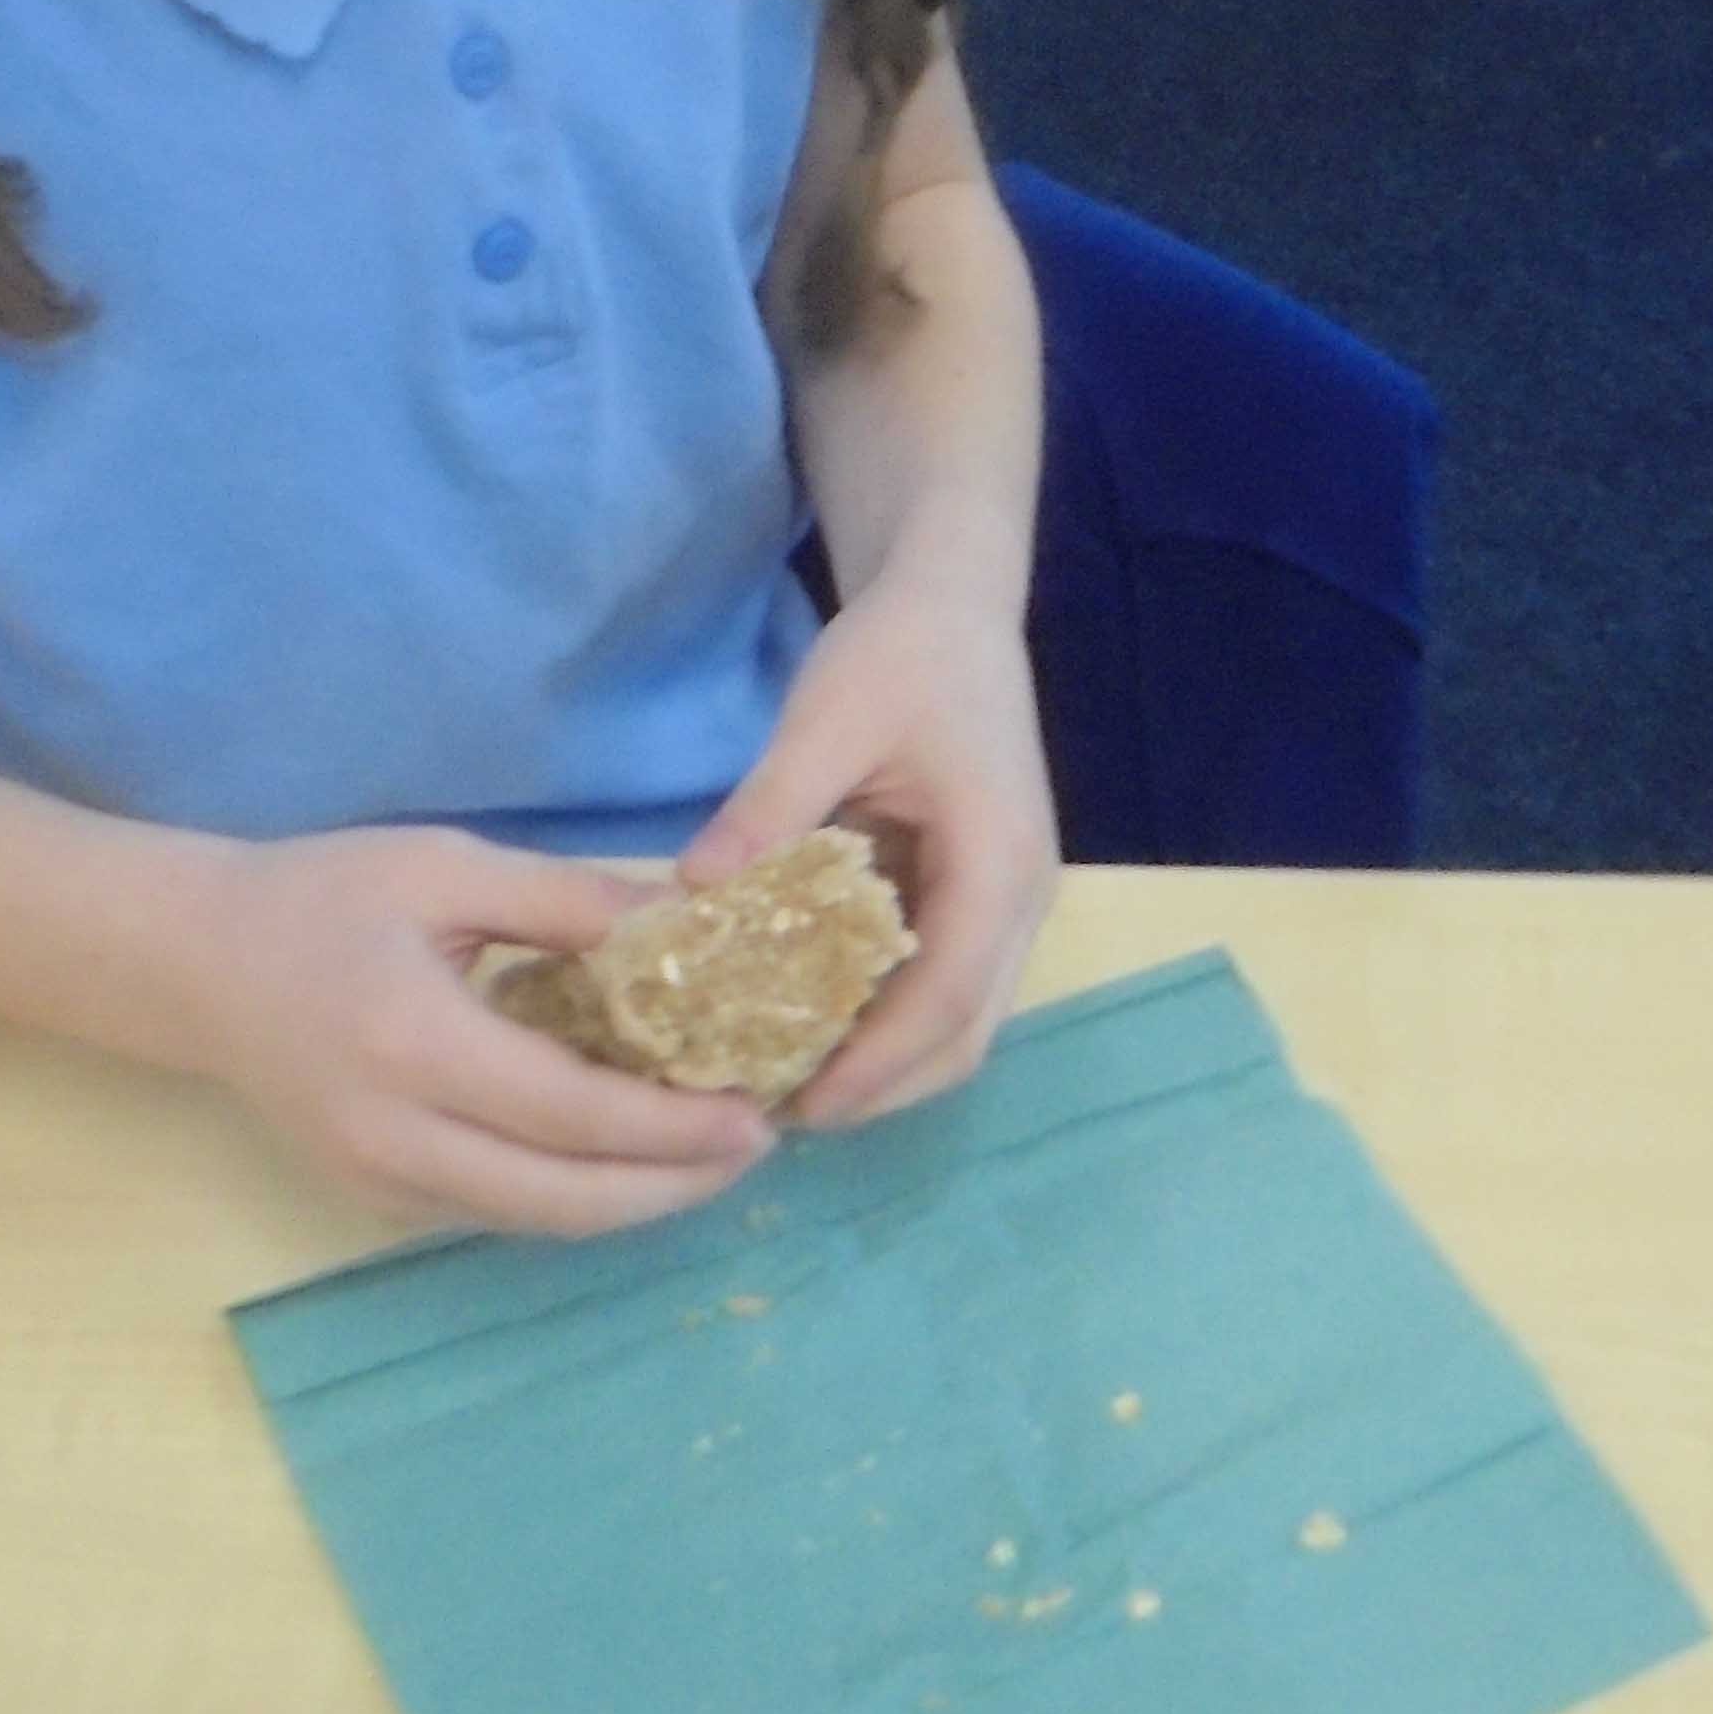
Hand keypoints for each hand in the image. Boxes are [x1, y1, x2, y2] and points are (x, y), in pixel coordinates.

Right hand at [172, 825, 772, 1236]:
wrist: (195, 965)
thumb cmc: (321, 895)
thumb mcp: (446, 865)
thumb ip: (566, 899)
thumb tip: (685, 926)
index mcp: (417, 1045)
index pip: (572, 1115)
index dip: (673, 1129)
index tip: (753, 1114)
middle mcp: (396, 1137)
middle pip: (565, 1199)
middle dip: (672, 1186)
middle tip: (752, 1148)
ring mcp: (380, 1182)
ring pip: (534, 1221)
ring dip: (630, 1202)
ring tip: (706, 1157)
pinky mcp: (374, 1200)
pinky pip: (493, 1214)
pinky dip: (569, 1196)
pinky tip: (622, 1156)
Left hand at [682, 557, 1056, 1128]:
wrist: (954, 604)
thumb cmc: (901, 651)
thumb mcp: (828, 715)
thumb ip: (770, 803)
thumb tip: (691, 890)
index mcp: (998, 858)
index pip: (949, 995)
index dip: (880, 1064)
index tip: (802, 1104)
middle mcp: (1021, 897)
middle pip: (968, 1033)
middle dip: (883, 1085)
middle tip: (779, 1109)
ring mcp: (1007, 900)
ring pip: (962, 1019)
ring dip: (888, 1062)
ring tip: (788, 1078)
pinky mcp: (980, 894)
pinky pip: (944, 982)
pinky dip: (888, 1018)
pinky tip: (813, 1021)